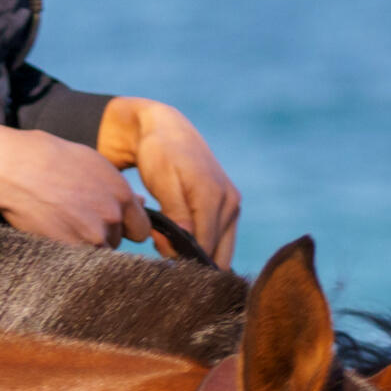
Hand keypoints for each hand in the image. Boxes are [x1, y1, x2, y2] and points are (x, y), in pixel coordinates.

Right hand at [0, 120, 145, 248]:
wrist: (15, 168)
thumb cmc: (48, 159)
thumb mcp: (91, 163)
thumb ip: (117, 188)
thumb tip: (141, 202)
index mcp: (121, 193)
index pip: (141, 230)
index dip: (125, 229)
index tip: (110, 226)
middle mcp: (112, 216)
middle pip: (117, 243)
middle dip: (102, 237)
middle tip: (76, 222)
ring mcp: (92, 235)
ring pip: (97, 254)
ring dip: (83, 247)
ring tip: (61, 227)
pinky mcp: (70, 249)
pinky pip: (78, 264)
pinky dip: (68, 257)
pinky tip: (53, 237)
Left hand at [93, 97, 240, 260]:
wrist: (167, 130)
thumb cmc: (159, 154)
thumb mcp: (162, 181)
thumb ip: (176, 213)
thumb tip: (189, 244)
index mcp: (215, 196)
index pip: (205, 246)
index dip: (182, 256)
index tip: (157, 248)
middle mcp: (230, 202)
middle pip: (217, 254)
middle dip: (190, 259)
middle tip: (160, 246)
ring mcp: (232, 205)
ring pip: (219, 250)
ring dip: (194, 252)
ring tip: (165, 237)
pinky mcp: (229, 208)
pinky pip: (218, 240)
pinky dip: (199, 244)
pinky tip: (176, 233)